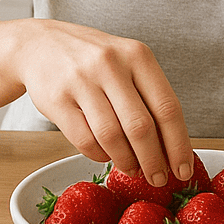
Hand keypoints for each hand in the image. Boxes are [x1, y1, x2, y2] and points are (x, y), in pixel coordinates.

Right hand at [17, 20, 194, 186]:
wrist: (41, 44)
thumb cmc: (94, 59)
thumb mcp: (127, 62)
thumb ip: (148, 96)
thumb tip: (171, 147)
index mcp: (138, 56)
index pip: (167, 107)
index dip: (178, 145)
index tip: (183, 169)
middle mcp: (111, 65)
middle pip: (141, 126)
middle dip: (154, 161)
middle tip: (158, 179)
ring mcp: (82, 81)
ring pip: (112, 136)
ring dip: (126, 161)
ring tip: (133, 169)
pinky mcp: (57, 99)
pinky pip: (84, 140)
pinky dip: (99, 155)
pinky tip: (105, 155)